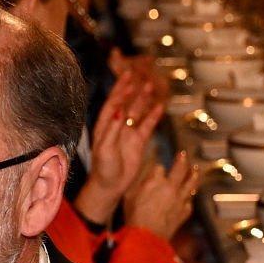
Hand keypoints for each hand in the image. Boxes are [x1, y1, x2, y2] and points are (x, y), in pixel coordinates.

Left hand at [80, 69, 159, 225]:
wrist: (111, 185)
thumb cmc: (103, 168)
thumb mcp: (105, 148)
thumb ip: (112, 130)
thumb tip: (120, 112)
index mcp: (103, 127)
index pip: (112, 104)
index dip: (119, 90)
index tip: (127, 77)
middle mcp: (115, 127)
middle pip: (124, 104)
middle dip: (130, 90)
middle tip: (139, 76)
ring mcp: (127, 134)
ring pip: (137, 112)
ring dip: (142, 100)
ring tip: (150, 86)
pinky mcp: (138, 142)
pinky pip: (147, 125)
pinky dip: (153, 116)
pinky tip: (160, 107)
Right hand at [123, 153, 197, 238]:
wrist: (147, 235)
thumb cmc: (135, 216)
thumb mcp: (129, 196)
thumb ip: (140, 183)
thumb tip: (147, 175)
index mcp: (156, 181)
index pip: (158, 168)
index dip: (156, 167)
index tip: (156, 167)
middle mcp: (171, 187)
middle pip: (179, 169)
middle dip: (181, 160)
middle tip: (183, 154)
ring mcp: (180, 199)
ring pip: (191, 183)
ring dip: (193, 174)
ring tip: (195, 169)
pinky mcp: (184, 212)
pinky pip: (189, 202)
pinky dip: (189, 198)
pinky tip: (189, 197)